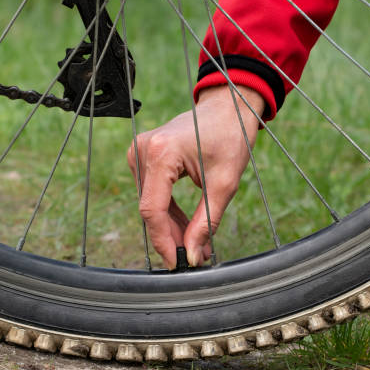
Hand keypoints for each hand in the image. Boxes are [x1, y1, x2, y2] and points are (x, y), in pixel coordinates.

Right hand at [127, 84, 264, 268]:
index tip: (178, 262)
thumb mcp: (224, 184)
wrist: (227, 107)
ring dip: (172, 227)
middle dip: (172, 236)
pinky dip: (169, 212)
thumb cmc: (229, 137)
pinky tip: (187, 227)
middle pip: (150, 208)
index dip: (164, 241)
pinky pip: (153, 193)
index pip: (153, 209)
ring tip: (197, 245)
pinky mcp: (144, 156)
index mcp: (161, 152)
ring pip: (151, 204)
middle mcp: (142, 150)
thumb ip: (206, 221)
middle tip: (196, 256)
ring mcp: (139, 151)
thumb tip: (192, 255)